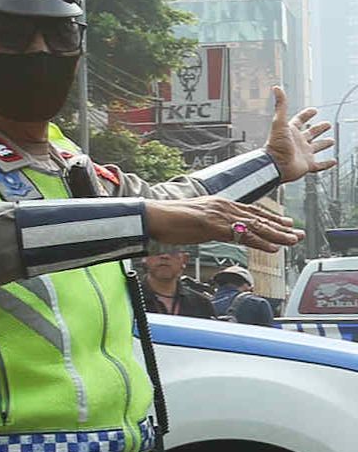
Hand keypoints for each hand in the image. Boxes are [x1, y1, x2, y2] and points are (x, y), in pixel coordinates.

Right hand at [146, 194, 303, 253]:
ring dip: (276, 235)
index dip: (270, 219)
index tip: (286, 224)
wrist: (152, 216)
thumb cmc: (169, 221)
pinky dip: (259, 241)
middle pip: (257, 218)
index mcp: (219, 205)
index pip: (251, 212)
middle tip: (298, 234)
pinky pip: (240, 235)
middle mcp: (223, 207)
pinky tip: (272, 247)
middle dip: (280, 227)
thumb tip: (217, 232)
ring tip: (292, 241)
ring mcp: (218, 215)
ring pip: (254, 226)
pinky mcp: (213, 226)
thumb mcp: (195, 224)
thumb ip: (210, 226)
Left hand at [264, 87, 333, 185]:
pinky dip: (326, 164)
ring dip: (323, 144)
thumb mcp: (279, 122)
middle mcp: (298, 142)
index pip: (300, 120)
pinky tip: (333, 162)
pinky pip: (319, 165)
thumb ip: (280, 105)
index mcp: (291, 131)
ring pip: (316, 148)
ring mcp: (303, 154)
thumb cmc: (275, 145)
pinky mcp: (307, 165)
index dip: (307, 115)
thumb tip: (276, 88)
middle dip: (319, 129)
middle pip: (311, 133)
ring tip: (331, 141)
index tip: (314, 110)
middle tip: (327, 125)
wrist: (275, 165)